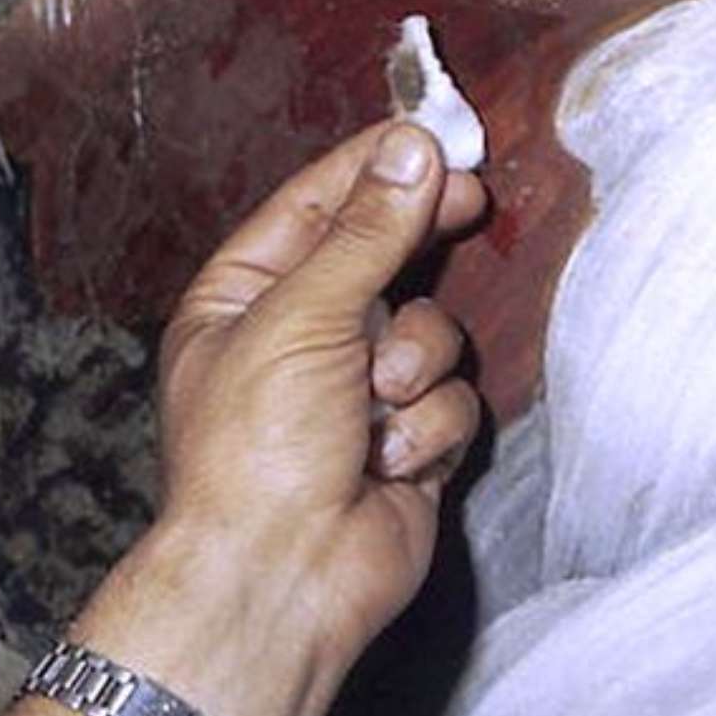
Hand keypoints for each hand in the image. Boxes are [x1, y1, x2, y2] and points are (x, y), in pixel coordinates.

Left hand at [72, 120, 485, 715]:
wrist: (282, 581)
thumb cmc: (260, 446)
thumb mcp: (305, 315)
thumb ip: (369, 231)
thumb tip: (414, 147)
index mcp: (246, 298)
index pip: (316, 204)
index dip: (376, 166)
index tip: (436, 134)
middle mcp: (303, 336)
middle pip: (384, 256)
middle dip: (420, 245)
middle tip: (469, 201)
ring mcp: (359, 391)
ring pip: (431, 329)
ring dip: (416, 363)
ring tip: (380, 404)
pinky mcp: (410, 441)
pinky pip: (451, 398)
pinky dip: (429, 427)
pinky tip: (392, 463)